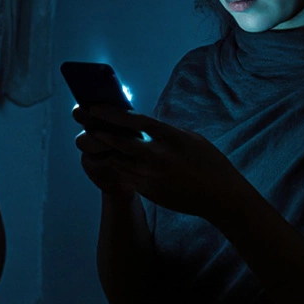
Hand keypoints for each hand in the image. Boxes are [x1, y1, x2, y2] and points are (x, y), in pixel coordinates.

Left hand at [71, 105, 247, 220]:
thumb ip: (164, 131)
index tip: (94, 107)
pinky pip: (125, 176)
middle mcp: (158, 156)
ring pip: (117, 160)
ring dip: (102, 149)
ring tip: (89, 139)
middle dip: (98, 130)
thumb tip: (142, 124)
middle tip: (82, 120)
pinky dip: (114, 166)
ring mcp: (152, 176)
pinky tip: (105, 159)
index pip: (135, 121)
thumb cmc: (209, 162)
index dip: (111, 113)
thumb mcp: (190, 138)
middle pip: (119, 140)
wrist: (220, 196)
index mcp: (171, 137)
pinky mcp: (149, 191)